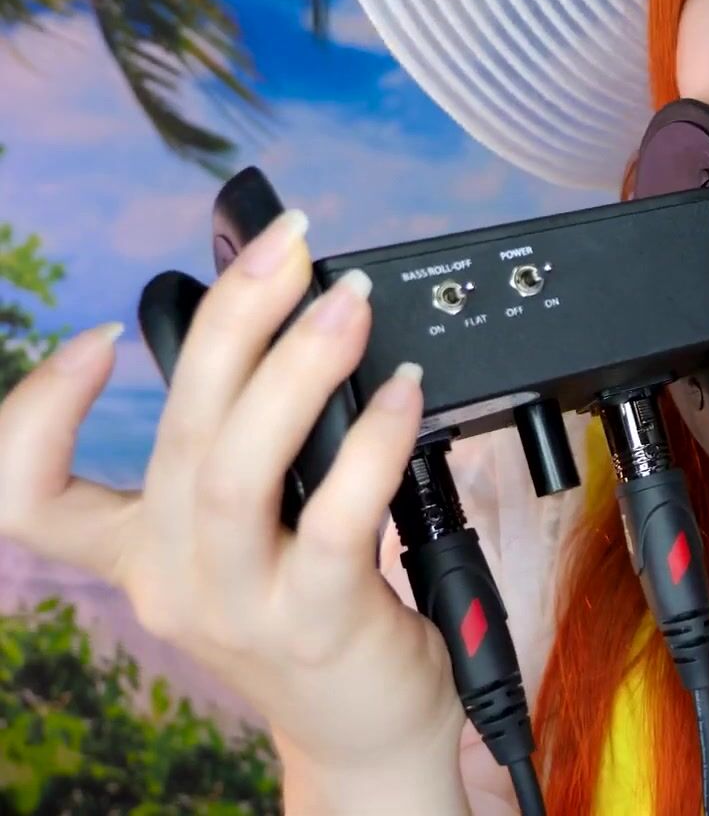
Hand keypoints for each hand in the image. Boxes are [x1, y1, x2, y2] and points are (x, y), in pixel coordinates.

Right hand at [0, 209, 467, 776]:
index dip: (34, 412)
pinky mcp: (315, 625)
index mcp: (144, 548)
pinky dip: (372, 445)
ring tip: (346, 304)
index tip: (95, 337)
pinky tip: (404, 393)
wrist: (365, 730)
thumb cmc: (318, 612)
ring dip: (294, 370)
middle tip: (286, 245)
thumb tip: (300, 323)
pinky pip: (334, 521)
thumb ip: (254, 449)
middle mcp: (173, 577)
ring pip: (235, 471)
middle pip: (174, 433)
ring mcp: (239, 606)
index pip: (26, 495)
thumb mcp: (256, 532)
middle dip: (230, 319)